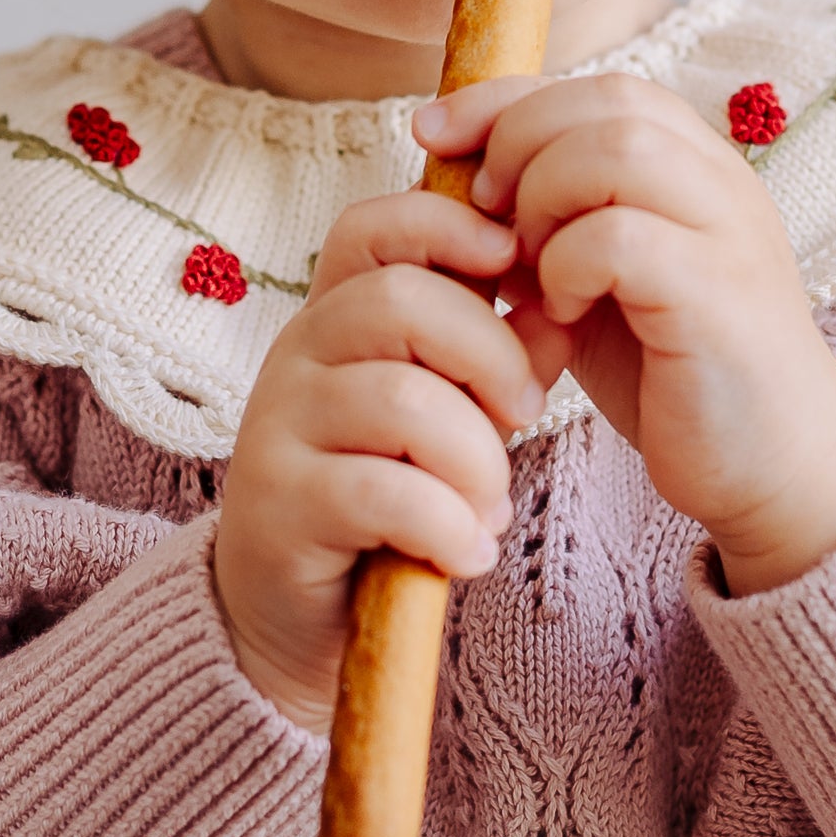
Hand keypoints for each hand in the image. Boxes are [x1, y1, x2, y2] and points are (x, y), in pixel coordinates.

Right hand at [214, 187, 551, 732]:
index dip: (446, 224)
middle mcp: (296, 355)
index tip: (513, 262)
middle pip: (400, 301)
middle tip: (526, 412)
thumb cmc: (387, 493)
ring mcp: (277, 427)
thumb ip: (503, 356)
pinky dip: (449, 527)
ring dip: (476, 461)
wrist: (300, 611)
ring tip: (489, 508)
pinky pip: (385, 493)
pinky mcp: (279, 504)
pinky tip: (465, 554)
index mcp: (336, 315)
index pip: (371, 226)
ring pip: (403, 401)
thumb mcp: (455, 415)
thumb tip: (557, 305)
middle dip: (491, 354)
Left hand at [417, 73, 835, 594]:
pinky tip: (560, 313)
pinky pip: (622, 237)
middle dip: (518, 141)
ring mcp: (729, 233)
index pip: (598, 86)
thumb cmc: (670, 372)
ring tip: (525, 264)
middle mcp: (722, 182)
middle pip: (609, 100)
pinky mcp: (719, 297)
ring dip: (544, 198)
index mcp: (696, 167)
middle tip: (483, 213)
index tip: (432, 132)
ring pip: (619, 150)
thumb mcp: (597, 281)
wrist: (773, 468)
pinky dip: (568, 266)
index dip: (506, 98)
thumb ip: (549, 224)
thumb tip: (453, 179)